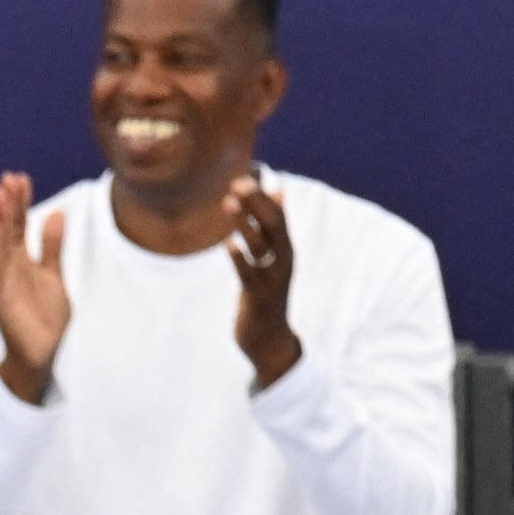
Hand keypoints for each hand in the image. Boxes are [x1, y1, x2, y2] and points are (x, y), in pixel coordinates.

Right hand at [0, 176, 69, 402]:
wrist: (39, 355)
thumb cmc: (44, 319)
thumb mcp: (54, 275)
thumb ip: (52, 246)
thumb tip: (57, 212)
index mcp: (22, 261)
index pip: (20, 225)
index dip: (21, 202)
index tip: (21, 178)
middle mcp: (9, 268)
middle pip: (9, 229)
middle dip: (9, 204)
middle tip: (8, 178)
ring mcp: (3, 282)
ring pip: (0, 244)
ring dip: (0, 219)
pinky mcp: (1, 297)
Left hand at [225, 172, 299, 390]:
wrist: (269, 339)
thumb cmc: (266, 295)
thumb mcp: (272, 260)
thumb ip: (272, 229)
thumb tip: (279, 192)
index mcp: (285, 251)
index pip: (277, 217)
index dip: (262, 197)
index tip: (248, 176)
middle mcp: (282, 261)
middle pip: (272, 226)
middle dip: (256, 203)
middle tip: (239, 182)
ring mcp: (271, 279)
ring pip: (260, 246)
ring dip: (244, 223)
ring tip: (228, 202)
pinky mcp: (257, 297)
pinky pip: (248, 274)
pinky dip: (240, 258)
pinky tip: (228, 243)